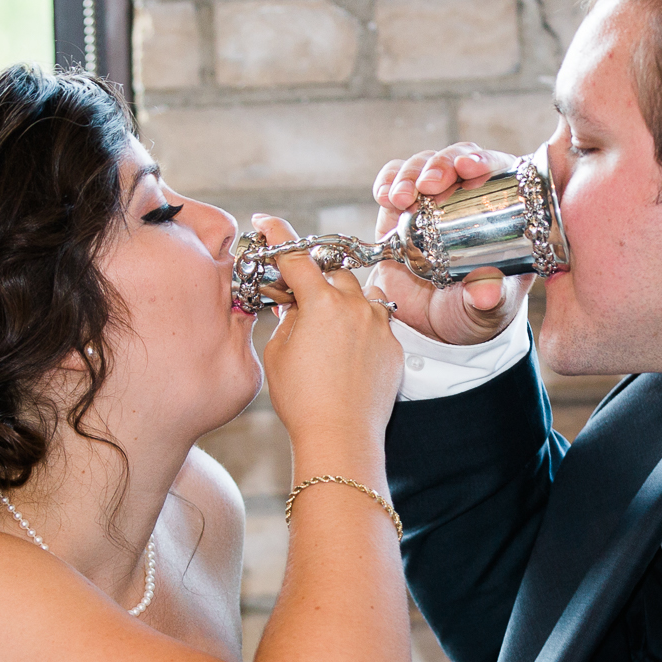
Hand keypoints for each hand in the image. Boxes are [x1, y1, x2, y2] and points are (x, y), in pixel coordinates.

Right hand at [253, 214, 402, 455]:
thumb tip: (293, 307)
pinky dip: (362, 329)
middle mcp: (355, 305)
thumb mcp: (279, 354)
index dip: (278, 237)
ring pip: (362, 296)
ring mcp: (380, 325)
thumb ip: (286, 319)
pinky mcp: (395, 348)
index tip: (267, 224)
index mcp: (321, 301)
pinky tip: (347, 354)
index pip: (295, 257)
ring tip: (328, 328)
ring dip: (344, 302)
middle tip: (298, 300)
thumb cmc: (302, 400)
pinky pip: (378, 324)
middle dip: (315, 281)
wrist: (341, 437)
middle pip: (333, 275)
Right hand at [369, 142, 532, 345]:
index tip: (469, 169)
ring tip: (401, 198)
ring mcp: (432, 199)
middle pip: (457, 158)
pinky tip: (384, 195)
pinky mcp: (401, 210)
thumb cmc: (474, 312)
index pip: (499, 169)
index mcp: (503, 209)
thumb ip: (489, 300)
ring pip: (423, 165)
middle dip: (442, 164)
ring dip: (411, 174)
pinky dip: (387, 181)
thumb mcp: (489, 309)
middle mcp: (467, 195)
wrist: (433, 328)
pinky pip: (393, 181)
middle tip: (429, 185)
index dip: (484, 160)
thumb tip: (486, 293)